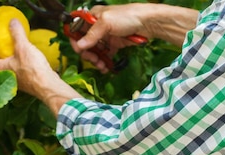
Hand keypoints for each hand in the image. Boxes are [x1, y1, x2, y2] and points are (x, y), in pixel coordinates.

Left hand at [0, 19, 56, 96]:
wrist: (48, 86)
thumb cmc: (32, 68)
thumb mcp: (23, 46)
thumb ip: (16, 33)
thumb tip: (12, 21)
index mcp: (0, 69)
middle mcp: (6, 77)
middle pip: (0, 65)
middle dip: (1, 56)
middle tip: (2, 46)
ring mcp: (17, 82)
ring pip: (11, 69)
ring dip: (12, 61)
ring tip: (15, 51)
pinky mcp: (28, 83)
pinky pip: (22, 71)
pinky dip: (22, 65)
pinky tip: (28, 59)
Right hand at [72, 4, 198, 72]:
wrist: (148, 23)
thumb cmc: (128, 16)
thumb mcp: (106, 22)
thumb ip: (92, 34)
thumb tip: (79, 46)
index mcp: (93, 17)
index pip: (77, 29)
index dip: (76, 41)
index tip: (79, 51)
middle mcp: (97, 26)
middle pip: (85, 43)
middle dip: (87, 53)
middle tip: (93, 60)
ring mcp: (106, 36)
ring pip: (94, 51)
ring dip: (95, 60)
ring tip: (101, 66)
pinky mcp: (114, 44)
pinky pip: (105, 55)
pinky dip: (104, 62)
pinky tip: (105, 67)